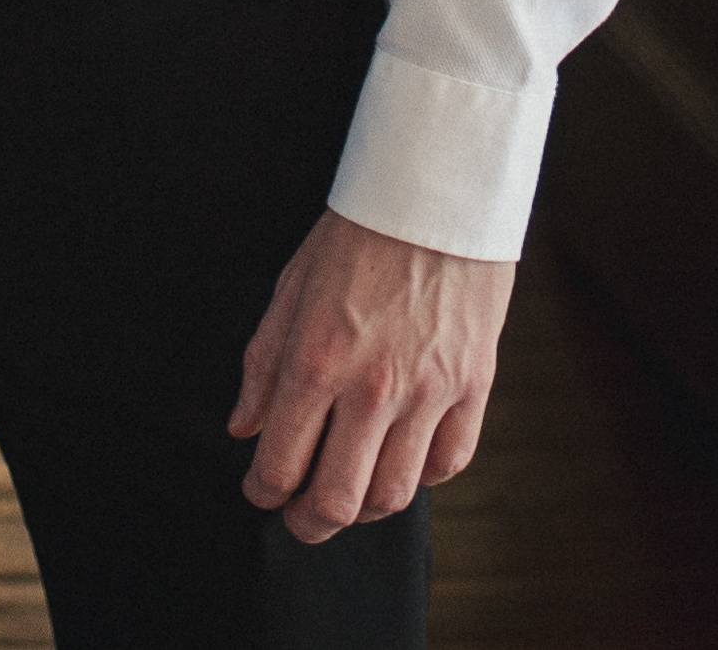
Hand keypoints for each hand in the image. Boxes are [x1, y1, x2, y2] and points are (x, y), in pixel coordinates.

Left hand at [225, 211, 512, 544]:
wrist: (436, 195)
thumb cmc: (358, 236)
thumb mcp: (290, 289)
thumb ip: (263, 366)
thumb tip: (245, 429)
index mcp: (317, 361)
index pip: (279, 464)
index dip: (262, 492)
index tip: (261, 490)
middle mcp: (373, 387)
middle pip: (337, 501)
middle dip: (307, 522)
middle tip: (300, 516)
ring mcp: (429, 391)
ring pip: (394, 495)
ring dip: (364, 509)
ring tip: (350, 493)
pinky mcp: (473, 385)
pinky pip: (448, 463)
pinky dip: (423, 477)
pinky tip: (402, 461)